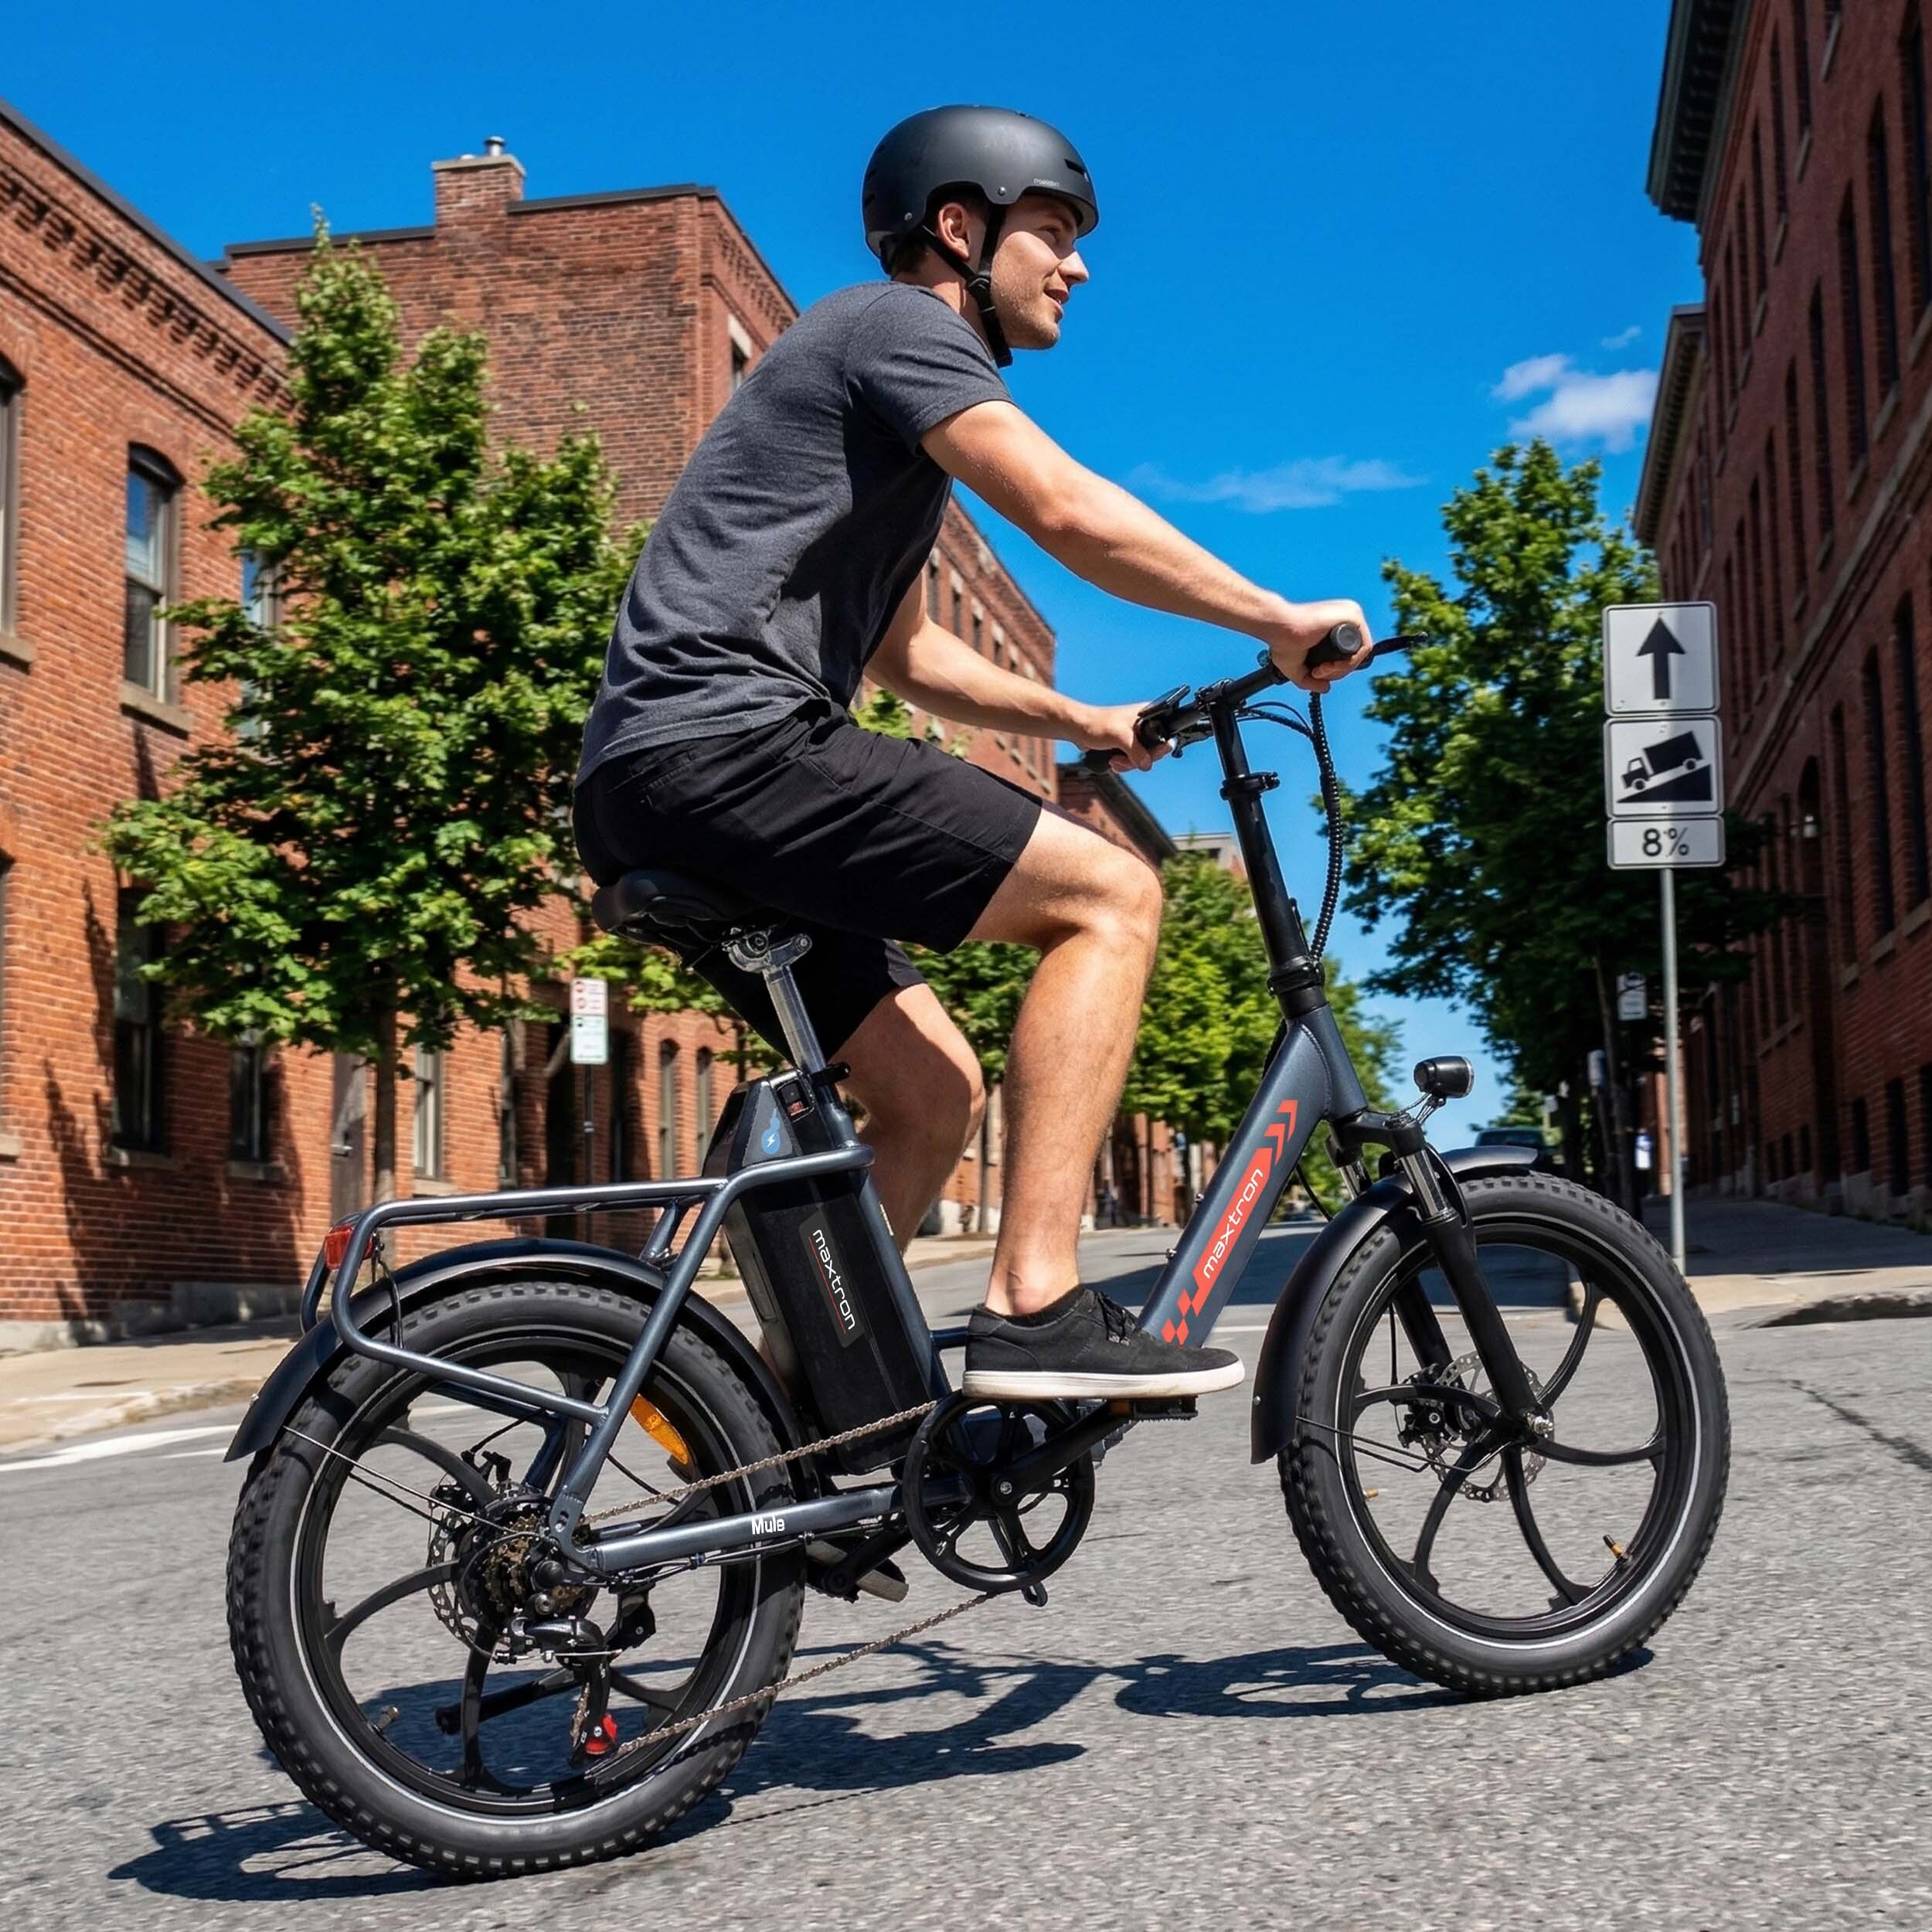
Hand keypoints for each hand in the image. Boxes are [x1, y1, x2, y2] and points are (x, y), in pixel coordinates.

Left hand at [1074, 700, 1171, 772]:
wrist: (1077, 729)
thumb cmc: (1096, 724)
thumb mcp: (1120, 737)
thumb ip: (1137, 750)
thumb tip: (1147, 764)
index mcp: (1147, 715)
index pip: (1165, 736)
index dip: (1157, 750)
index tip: (1145, 758)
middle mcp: (1144, 724)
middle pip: (1154, 751)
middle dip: (1138, 760)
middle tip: (1123, 758)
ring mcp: (1135, 735)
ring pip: (1142, 758)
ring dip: (1128, 764)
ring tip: (1114, 760)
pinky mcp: (1126, 744)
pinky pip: (1132, 760)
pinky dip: (1123, 764)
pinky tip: (1113, 761)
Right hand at [1260, 597, 1375, 693]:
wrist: (1278, 628)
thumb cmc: (1282, 641)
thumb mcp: (1296, 667)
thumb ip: (1310, 680)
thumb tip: (1326, 688)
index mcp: (1334, 625)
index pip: (1347, 654)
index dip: (1335, 671)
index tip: (1316, 674)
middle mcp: (1345, 618)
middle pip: (1355, 655)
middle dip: (1337, 672)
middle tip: (1317, 673)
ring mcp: (1351, 615)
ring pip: (1360, 653)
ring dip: (1341, 670)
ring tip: (1320, 670)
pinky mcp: (1353, 616)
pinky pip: (1364, 647)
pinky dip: (1349, 663)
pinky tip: (1330, 666)